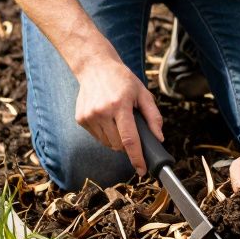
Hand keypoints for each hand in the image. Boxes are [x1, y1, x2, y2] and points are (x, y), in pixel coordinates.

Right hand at [74, 57, 163, 176]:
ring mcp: (89, 116)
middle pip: (119, 145)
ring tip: (117, 119)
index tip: (142, 171)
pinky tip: (105, 117)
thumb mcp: (142, 93)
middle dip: (128, 144)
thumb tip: (159, 138)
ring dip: (116, 139)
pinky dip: (105, 133)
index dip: (137, 158)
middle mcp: (102, 112)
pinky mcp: (81, 119)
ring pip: (108, 143)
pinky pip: (97, 137)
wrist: (94, 67)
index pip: (129, 139)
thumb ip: (153, 116)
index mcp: (120, 105)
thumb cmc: (122, 80)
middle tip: (130, 128)